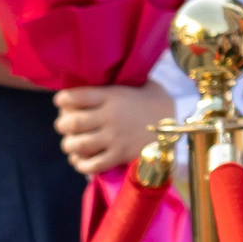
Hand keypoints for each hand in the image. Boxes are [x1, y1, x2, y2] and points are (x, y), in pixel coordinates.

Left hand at [53, 82, 178, 175]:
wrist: (180, 123)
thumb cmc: (157, 101)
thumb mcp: (140, 84)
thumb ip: (118, 83)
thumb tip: (99, 76)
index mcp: (112, 96)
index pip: (73, 97)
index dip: (62, 100)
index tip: (61, 102)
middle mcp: (110, 117)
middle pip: (71, 122)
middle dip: (62, 125)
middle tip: (64, 125)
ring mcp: (115, 138)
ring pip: (77, 145)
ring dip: (69, 145)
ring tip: (72, 143)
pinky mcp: (120, 156)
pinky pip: (91, 165)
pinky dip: (80, 164)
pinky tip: (81, 160)